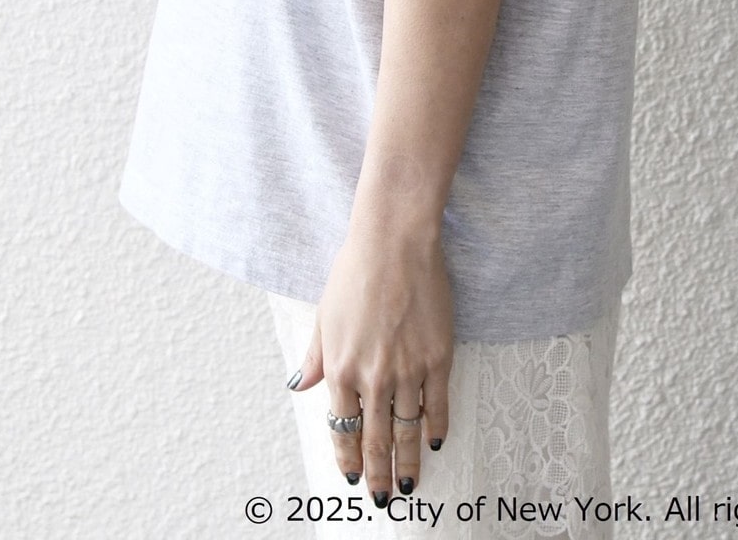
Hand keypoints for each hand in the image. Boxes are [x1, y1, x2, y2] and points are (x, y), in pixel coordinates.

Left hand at [289, 214, 453, 504]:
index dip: (349, 455)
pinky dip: (436, 427)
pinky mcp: (437, 356)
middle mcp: (374, 376)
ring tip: (408, 484)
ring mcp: (408, 369)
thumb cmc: (355, 271)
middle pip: (377, 438)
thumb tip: (300, 386)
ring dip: (407, 461)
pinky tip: (434, 441)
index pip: (344, 427)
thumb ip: (315, 357)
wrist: (395, 242)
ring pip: (408, 429)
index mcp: (341, 368)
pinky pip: (438, 403)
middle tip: (381, 496)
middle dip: (378, 473)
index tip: (352, 475)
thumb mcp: (325, 315)